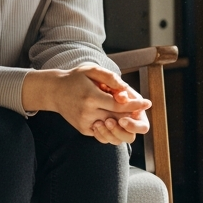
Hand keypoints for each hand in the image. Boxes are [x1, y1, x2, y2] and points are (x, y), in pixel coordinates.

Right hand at [22, 64, 151, 144]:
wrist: (55, 91)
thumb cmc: (76, 78)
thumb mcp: (92, 70)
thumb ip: (110, 78)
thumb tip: (126, 89)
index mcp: (91, 97)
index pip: (119, 106)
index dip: (135, 105)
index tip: (147, 103)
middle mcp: (87, 113)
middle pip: (117, 119)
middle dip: (132, 115)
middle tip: (142, 109)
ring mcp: (85, 124)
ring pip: (112, 130)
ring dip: (123, 124)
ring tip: (130, 115)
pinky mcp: (83, 130)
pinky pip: (103, 133)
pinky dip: (113, 128)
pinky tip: (117, 119)